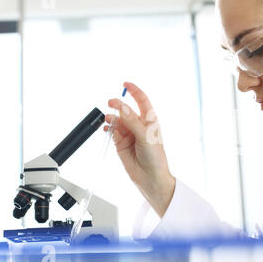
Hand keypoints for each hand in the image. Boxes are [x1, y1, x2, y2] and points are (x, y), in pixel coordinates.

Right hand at [106, 82, 174, 217]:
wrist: (150, 178)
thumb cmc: (155, 157)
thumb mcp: (145, 136)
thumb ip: (132, 121)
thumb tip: (122, 106)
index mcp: (150, 121)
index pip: (142, 100)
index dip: (134, 90)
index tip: (125, 83)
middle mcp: (139, 125)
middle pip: (126, 109)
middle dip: (119, 104)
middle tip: (111, 103)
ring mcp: (129, 133)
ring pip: (117, 119)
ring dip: (112, 117)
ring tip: (108, 120)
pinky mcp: (120, 143)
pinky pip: (112, 130)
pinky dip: (108, 127)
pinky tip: (106, 128)